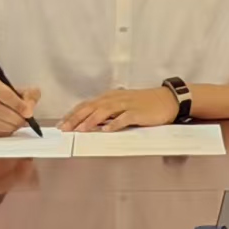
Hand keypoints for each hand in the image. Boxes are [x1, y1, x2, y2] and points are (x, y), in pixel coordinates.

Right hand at [0, 76, 40, 136]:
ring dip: (12, 127)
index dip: (19, 105)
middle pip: (2, 112)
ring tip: (18, 124)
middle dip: (17, 119)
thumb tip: (31, 106)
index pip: (6, 95)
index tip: (29, 113)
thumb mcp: (12, 88)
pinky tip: (8, 128)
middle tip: (25, 121)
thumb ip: (26, 94)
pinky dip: (4, 132)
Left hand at [60, 87, 178, 131]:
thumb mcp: (122, 104)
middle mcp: (115, 99)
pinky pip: (124, 118)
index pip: (86, 104)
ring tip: (80, 130)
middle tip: (64, 129)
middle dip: (76, 118)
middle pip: (91, 107)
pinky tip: (107, 130)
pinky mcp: (138, 112)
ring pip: (104, 111)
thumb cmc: (144, 104)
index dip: (73, 114)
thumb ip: (107, 112)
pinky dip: (114, 124)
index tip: (61, 124)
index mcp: (109, 97)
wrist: (167, 100)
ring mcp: (126, 105)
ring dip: (91, 120)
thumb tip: (89, 122)